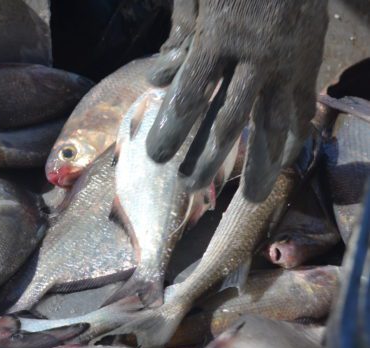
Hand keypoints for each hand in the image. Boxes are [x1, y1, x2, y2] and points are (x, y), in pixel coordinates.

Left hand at [146, 0, 326, 201]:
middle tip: (189, 186)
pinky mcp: (307, 64)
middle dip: (208, 157)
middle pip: (229, 119)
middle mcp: (254, 56)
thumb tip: (157, 78)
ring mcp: (286, 63)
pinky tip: (286, 165)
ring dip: (260, 163)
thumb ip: (180, 34)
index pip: (191, 94)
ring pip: (272, 123)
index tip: (155, 157)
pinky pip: (301, 109)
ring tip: (252, 197)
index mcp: (218, 37)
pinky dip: (293, 139)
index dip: (173, 128)